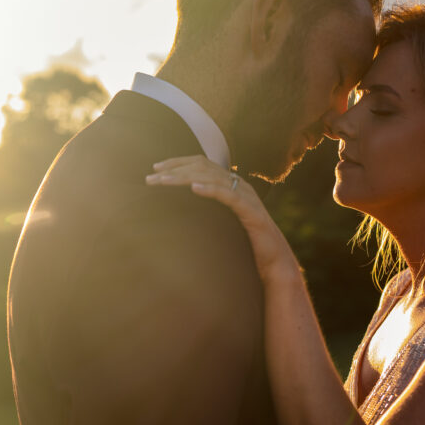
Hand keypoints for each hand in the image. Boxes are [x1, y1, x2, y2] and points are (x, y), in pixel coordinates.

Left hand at [146, 156, 299, 281]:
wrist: (273, 262)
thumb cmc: (245, 244)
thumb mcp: (220, 224)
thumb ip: (204, 213)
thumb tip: (177, 213)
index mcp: (230, 184)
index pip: (200, 164)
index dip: (177, 163)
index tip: (155, 169)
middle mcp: (238, 185)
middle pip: (203, 166)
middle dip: (174, 169)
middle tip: (150, 177)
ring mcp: (245, 196)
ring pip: (212, 178)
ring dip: (185, 178)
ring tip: (164, 181)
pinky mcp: (251, 211)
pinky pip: (229, 196)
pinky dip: (210, 189)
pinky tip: (194, 188)